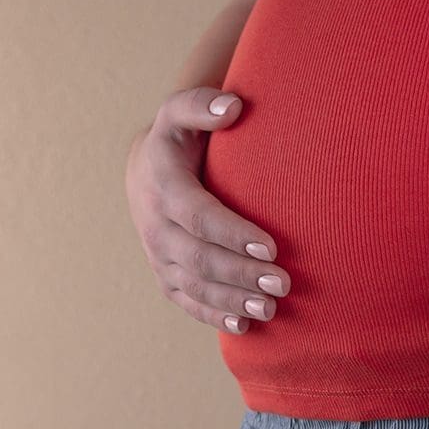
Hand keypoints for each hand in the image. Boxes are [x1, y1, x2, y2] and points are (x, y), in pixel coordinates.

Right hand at [125, 86, 290, 334]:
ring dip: (232, 300)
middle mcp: (155, 225)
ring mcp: (158, 254)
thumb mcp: (181, 113)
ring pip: (193, 285)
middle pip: (199, 258)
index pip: (198, 216)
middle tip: (283, 282)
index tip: (272, 245)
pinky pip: (186, 301)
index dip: (233, 233)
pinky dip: (213, 315)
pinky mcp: (164, 275)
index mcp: (163, 186)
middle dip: (241, 273)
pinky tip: (244, 325)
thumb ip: (203, 104)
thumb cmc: (179, 139)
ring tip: (271, 309)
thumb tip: (233, 106)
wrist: (145, 169)